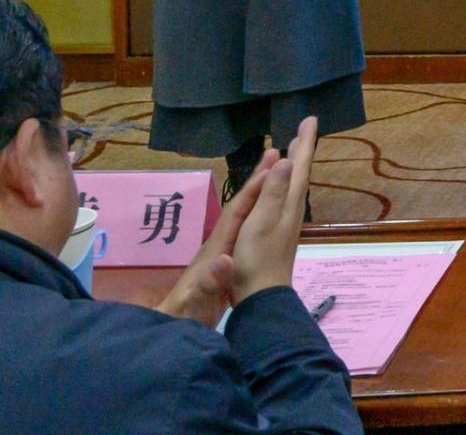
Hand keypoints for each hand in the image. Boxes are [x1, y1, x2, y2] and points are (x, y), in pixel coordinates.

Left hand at [156, 149, 277, 325]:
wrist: (172, 332)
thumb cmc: (186, 316)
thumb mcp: (198, 301)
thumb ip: (209, 282)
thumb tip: (224, 261)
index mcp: (216, 250)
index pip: (236, 214)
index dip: (252, 190)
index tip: (272, 166)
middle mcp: (218, 245)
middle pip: (240, 207)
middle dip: (256, 181)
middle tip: (274, 152)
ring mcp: (220, 253)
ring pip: (243, 217)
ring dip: (257, 194)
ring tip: (274, 173)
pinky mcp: (224, 264)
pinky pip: (244, 231)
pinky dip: (257, 214)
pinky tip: (265, 212)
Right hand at [230, 116, 317, 304]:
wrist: (262, 294)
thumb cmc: (256, 258)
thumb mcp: (261, 222)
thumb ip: (272, 191)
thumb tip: (286, 159)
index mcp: (289, 203)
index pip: (300, 166)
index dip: (304, 142)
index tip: (310, 119)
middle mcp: (292, 208)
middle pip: (300, 172)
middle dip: (302, 149)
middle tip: (305, 126)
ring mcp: (287, 221)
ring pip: (294, 184)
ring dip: (296, 164)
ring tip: (295, 149)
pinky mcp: (279, 231)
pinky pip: (286, 196)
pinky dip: (286, 182)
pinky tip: (282, 186)